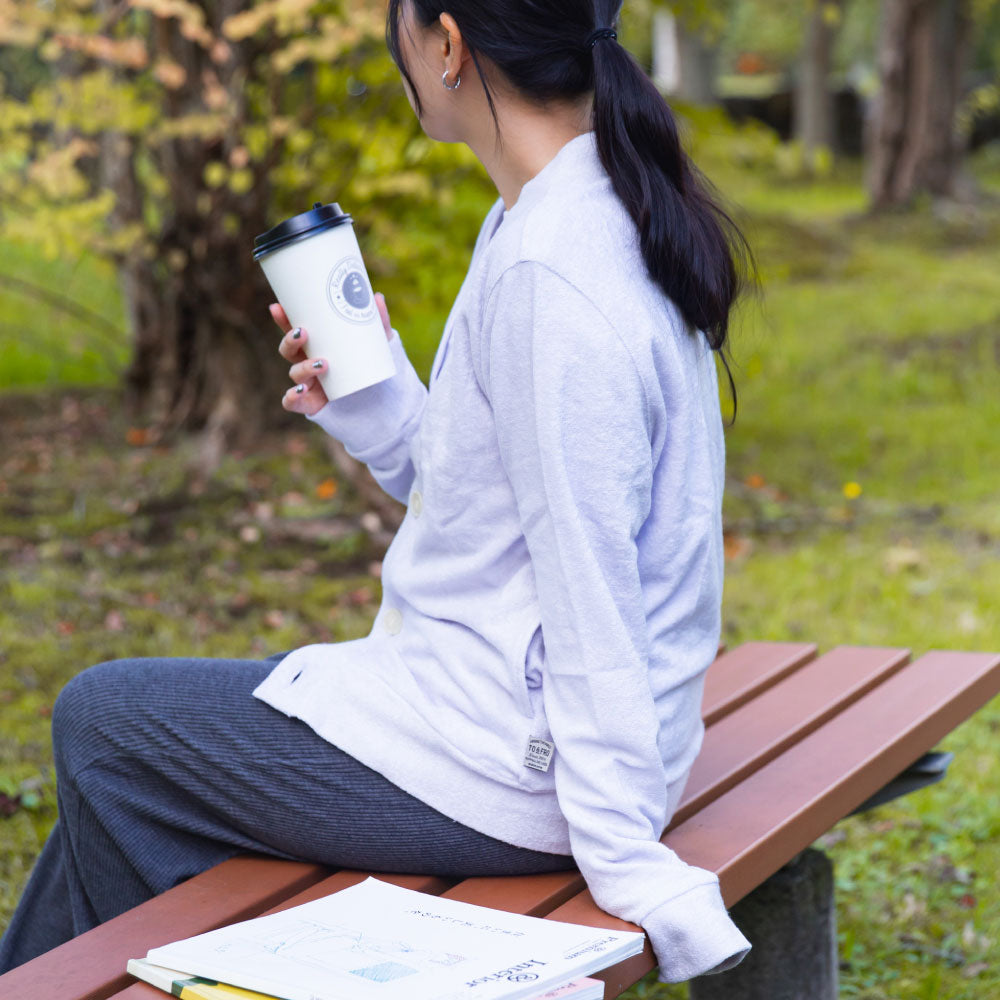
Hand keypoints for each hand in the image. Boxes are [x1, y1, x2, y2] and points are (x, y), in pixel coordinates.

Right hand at [273, 294, 393, 415]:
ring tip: (322, 363)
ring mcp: (308, 384)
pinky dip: (292, 397)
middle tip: (303, 333)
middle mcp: (307, 364)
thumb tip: (376, 297)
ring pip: (294, 373)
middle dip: (290, 340)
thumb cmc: (371, 369)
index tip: (278, 306)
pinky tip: (300, 391)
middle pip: (288, 350)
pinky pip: (292, 402)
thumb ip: (378, 322)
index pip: (295, 331)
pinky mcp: (310, 404)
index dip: (283, 320)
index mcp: (317, 347)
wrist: (381, 404)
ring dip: (303, 367)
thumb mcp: (377, 345)